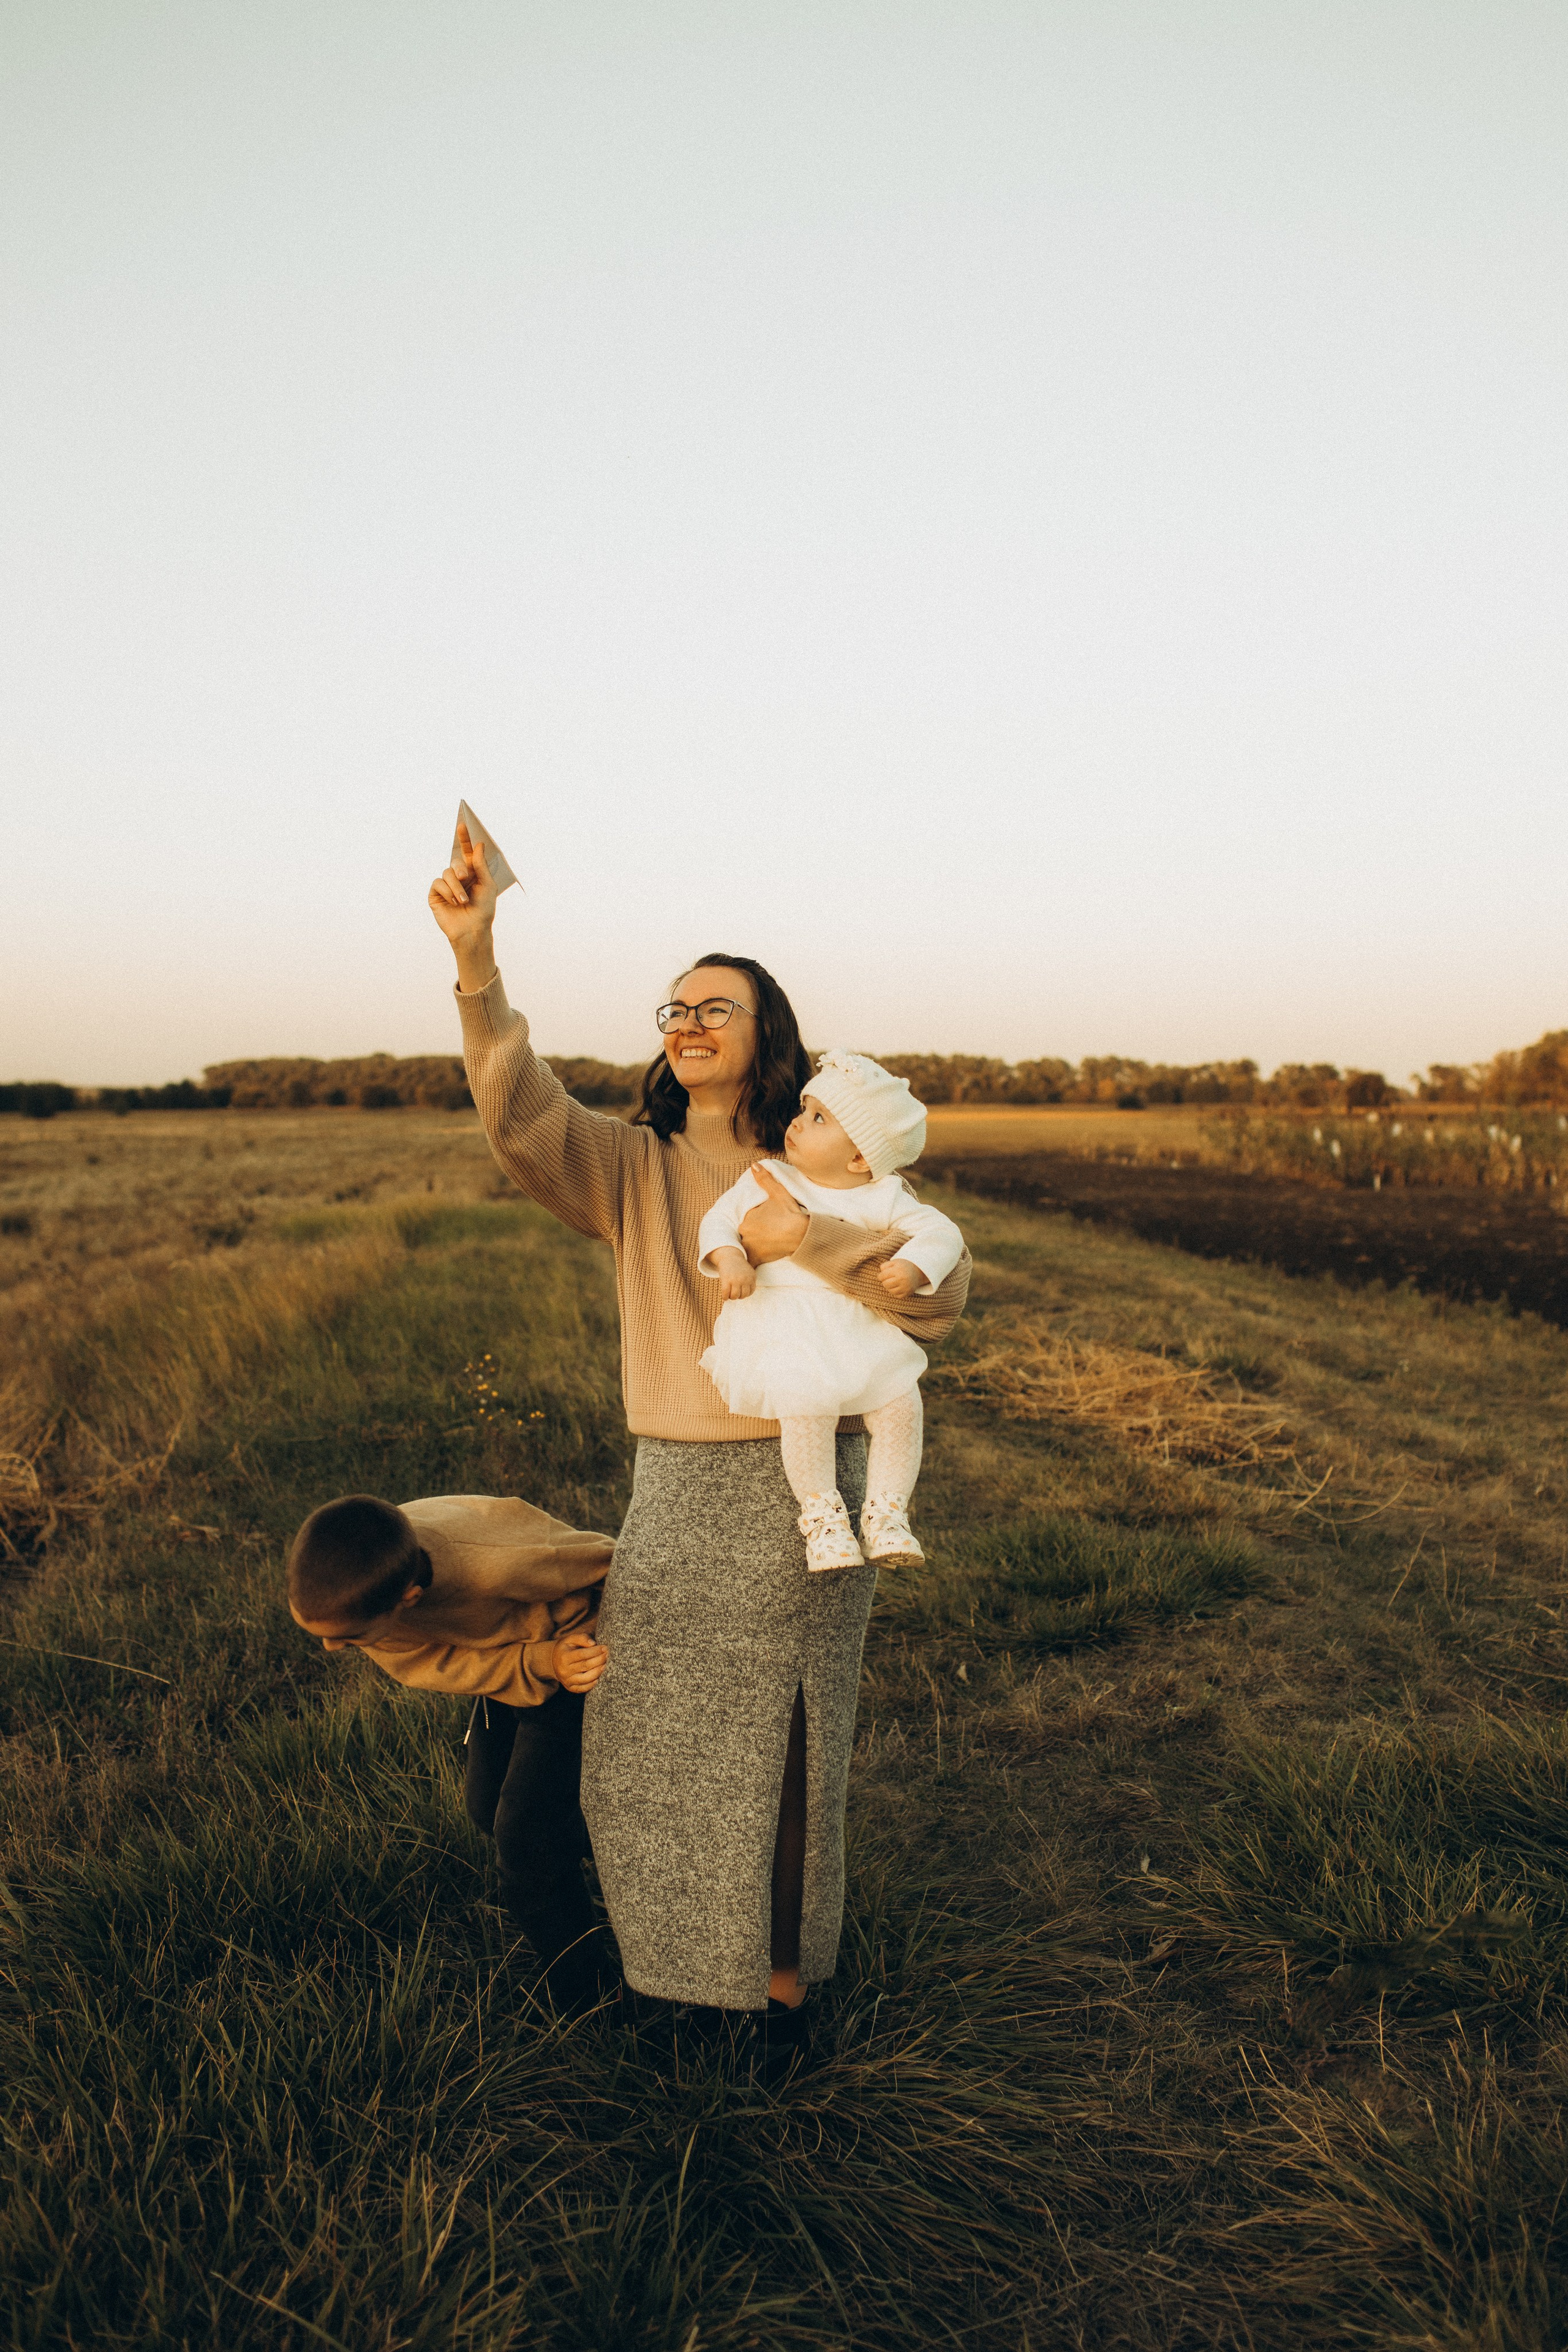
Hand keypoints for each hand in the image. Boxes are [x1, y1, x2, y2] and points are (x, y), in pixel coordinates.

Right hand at [428, 823, 500, 991]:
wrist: (473, 930)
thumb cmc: (483, 910)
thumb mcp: (487, 885)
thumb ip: (481, 865)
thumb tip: (478, 845)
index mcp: (472, 873)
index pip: (466, 852)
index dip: (464, 838)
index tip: (463, 823)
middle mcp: (458, 877)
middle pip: (455, 861)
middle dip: (461, 869)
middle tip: (466, 877)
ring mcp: (446, 886)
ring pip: (446, 873)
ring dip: (456, 887)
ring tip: (463, 900)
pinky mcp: (436, 895)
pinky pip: (438, 884)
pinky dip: (447, 892)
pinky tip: (453, 902)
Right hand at [551, 1629, 607, 1692]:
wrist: (552, 1661)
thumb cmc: (565, 1648)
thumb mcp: (570, 1639)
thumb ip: (581, 1638)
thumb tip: (593, 1644)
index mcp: (564, 1657)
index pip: (582, 1654)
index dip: (595, 1651)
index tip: (605, 1647)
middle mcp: (564, 1670)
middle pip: (586, 1666)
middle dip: (599, 1660)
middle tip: (608, 1655)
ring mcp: (567, 1680)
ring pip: (586, 1678)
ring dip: (598, 1672)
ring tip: (606, 1665)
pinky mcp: (570, 1688)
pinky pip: (583, 1688)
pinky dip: (592, 1684)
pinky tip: (599, 1677)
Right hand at [712, 1246, 755, 1300]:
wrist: (729, 1256)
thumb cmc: (738, 1267)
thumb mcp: (748, 1272)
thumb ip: (749, 1282)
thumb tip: (745, 1295)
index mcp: (752, 1277)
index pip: (750, 1292)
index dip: (745, 1293)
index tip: (740, 1292)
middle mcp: (745, 1279)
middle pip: (743, 1295)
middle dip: (738, 1296)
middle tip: (734, 1293)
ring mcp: (736, 1279)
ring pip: (735, 1296)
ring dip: (731, 1297)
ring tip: (729, 1294)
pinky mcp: (726, 1280)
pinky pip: (726, 1294)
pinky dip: (724, 1297)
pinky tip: (724, 1296)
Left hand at [738, 1164, 809, 1265]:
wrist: (802, 1235)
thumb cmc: (790, 1213)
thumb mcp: (778, 1193)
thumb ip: (764, 1179)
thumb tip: (753, 1165)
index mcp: (746, 1219)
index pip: (747, 1219)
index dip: (756, 1218)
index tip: (766, 1219)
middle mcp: (745, 1234)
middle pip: (745, 1232)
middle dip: (753, 1231)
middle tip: (767, 1231)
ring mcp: (751, 1248)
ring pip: (746, 1246)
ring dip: (752, 1244)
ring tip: (764, 1243)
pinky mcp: (758, 1259)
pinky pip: (748, 1262)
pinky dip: (750, 1262)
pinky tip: (754, 1260)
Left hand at [877, 1258, 922, 1297]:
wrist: (918, 1272)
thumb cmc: (903, 1266)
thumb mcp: (894, 1262)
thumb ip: (884, 1266)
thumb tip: (879, 1276)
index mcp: (898, 1270)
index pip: (882, 1276)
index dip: (880, 1276)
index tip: (881, 1276)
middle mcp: (902, 1279)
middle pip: (885, 1284)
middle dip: (885, 1282)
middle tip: (888, 1279)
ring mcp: (905, 1287)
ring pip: (890, 1291)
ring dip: (889, 1287)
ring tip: (893, 1282)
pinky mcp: (908, 1293)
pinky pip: (896, 1295)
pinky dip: (895, 1292)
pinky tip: (898, 1286)